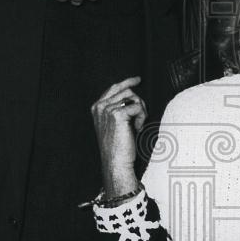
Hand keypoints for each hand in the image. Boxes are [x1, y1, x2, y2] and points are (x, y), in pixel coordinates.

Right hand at [91, 76, 146, 196]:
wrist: (115, 161)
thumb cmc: (117, 145)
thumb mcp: (114, 124)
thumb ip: (118, 108)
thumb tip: (133, 94)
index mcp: (97, 107)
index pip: (114, 87)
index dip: (127, 82)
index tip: (138, 79)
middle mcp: (100, 106)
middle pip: (127, 91)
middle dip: (138, 103)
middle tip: (140, 119)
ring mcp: (107, 109)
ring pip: (134, 98)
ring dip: (141, 111)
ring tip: (136, 126)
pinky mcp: (118, 114)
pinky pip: (138, 107)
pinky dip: (142, 117)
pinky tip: (137, 128)